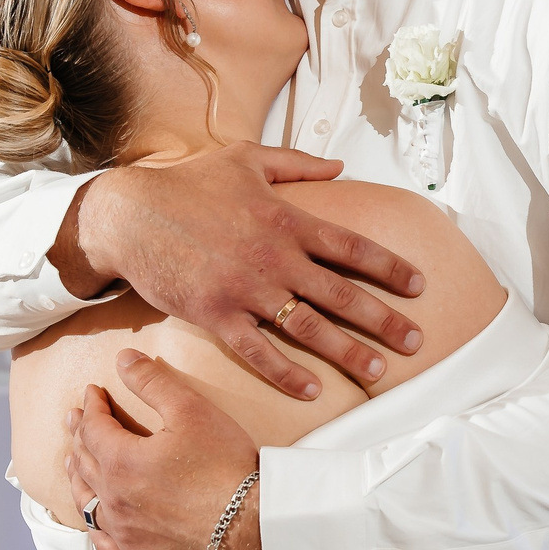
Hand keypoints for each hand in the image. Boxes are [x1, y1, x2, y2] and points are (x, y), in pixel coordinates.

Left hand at [66, 358, 274, 549]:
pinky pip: (105, 544)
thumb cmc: (225, 466)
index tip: (93, 392)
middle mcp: (113, 500)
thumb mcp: (191, 410)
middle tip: (75, 419)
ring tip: (73, 463)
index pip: (93, 427)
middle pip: (84, 463)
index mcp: (120, 462)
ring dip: (78, 478)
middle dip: (79, 435)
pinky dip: (96, 527)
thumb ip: (152, 382)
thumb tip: (122, 358)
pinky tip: (97, 521)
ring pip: (88, 503)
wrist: (253, 527)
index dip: (91, 406)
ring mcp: (125, 534)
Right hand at [69, 142, 425, 399]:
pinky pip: (257, 351)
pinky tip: (313, 390)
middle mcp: (274, 256)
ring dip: (346, 351)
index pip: (351, 246)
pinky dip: (286, 372)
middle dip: (383, 320)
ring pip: (308, 326)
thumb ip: (297, 164)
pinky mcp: (215, 314)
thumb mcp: (246, 160)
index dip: (389, 267)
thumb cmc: (188, 185)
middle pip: (341, 293)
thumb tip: (340, 164)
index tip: (420, 285)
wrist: (129, 215)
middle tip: (416, 342)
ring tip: (378, 371)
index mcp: (286, 219)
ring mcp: (245, 288)